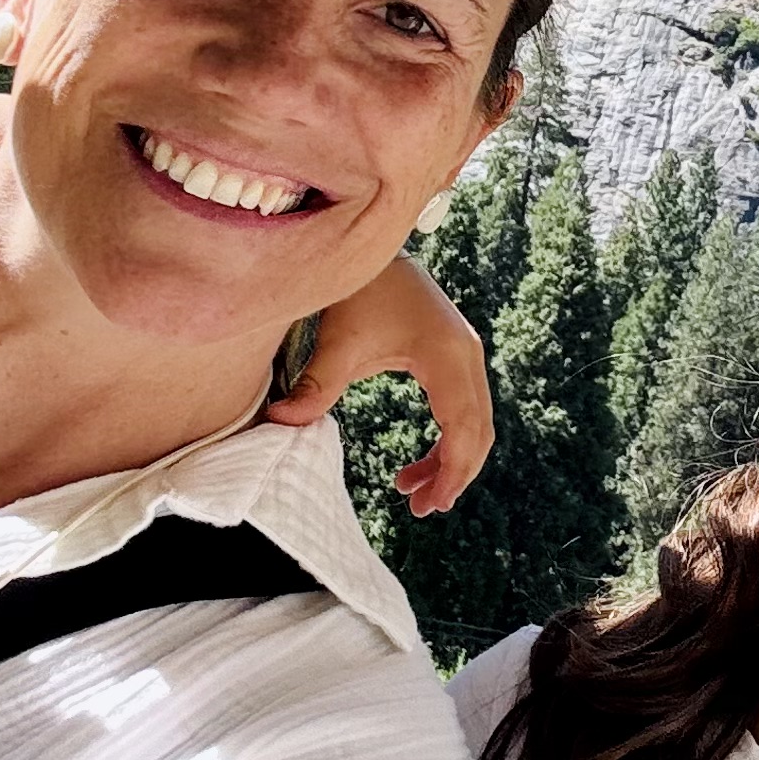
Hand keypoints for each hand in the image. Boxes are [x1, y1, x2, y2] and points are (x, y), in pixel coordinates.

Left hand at [266, 257, 493, 514]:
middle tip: (421, 509)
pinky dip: (447, 440)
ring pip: (475, 423)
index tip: (427, 506)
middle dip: (454, 474)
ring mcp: (465, 353)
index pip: (464, 429)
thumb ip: (315, 386)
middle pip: (478, 431)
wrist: (372, 250)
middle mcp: (466, 354)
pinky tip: (419, 462)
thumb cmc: (358, 292)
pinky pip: (464, 408)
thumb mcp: (337, 342)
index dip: (451, 473)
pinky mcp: (455, 354)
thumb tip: (280, 425)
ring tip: (412, 491)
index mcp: (446, 356)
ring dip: (450, 460)